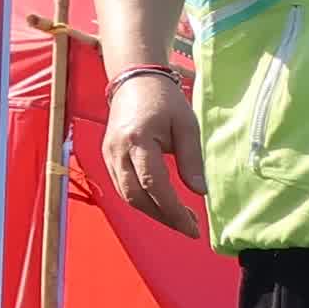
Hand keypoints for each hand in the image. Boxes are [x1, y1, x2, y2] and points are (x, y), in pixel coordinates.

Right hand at [103, 68, 206, 236]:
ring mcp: (109, 155)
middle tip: (189, 227)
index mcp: (138, 140)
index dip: (173, 210)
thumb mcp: (186, 126)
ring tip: (179, 218)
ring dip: (153, 212)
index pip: (154, 185)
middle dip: (163, 217)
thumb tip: (200, 192)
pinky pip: (122, 187)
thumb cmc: (164, 100)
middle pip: (136, 197)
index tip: (193, 226)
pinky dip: (141, 201)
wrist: (135, 80)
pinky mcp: (108, 157)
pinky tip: (161, 204)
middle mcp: (118, 151)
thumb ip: (191, 160)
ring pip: (127, 196)